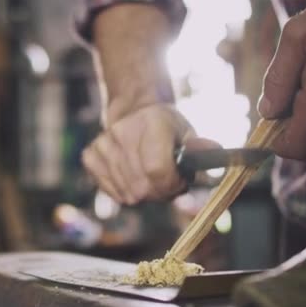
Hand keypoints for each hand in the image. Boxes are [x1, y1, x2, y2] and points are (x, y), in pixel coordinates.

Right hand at [82, 104, 196, 204]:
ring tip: (150, 178)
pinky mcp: (90, 156)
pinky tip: (132, 178)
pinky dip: (126, 193)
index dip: (171, 185)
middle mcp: (123, 130)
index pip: (157, 170)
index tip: (178, 183)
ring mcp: (103, 144)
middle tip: (166, 183)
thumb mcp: (186, 132)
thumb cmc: (166, 129)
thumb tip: (216, 150)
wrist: (134, 112)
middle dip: (160, 193)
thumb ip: (199, 148)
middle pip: (143, 187)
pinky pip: (112, 193)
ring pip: (128, 195)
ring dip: (144, 194)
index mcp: (152, 121)